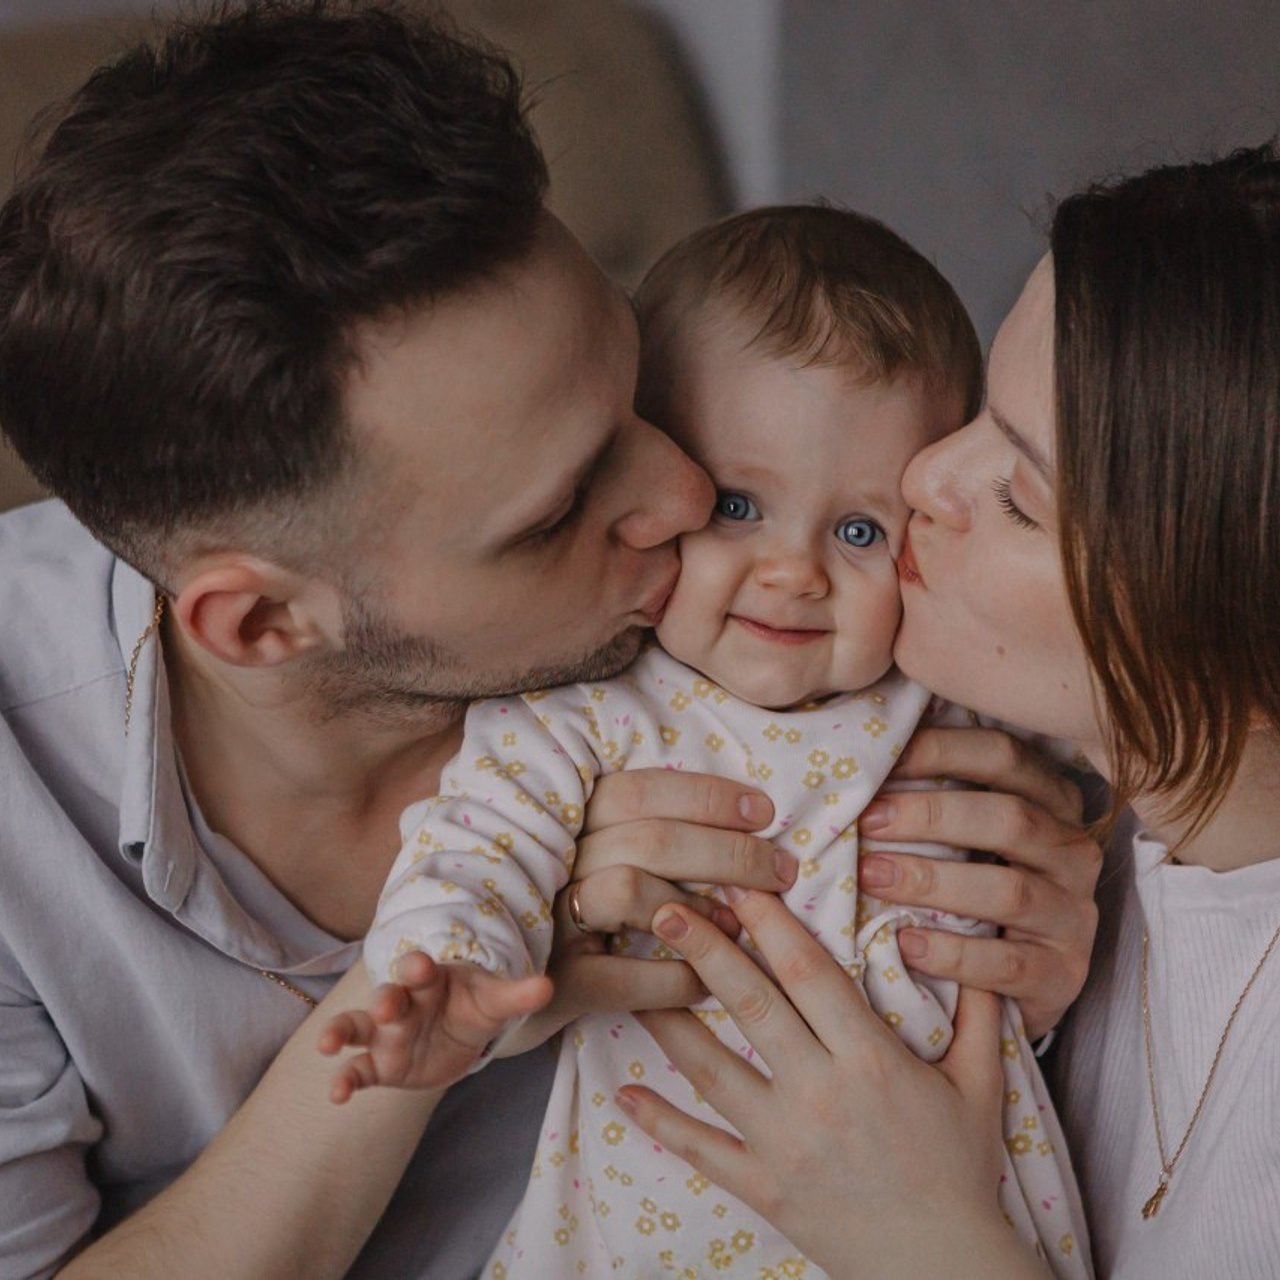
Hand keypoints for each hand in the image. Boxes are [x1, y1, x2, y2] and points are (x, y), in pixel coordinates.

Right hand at [318, 951, 550, 1101]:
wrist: (461, 1035)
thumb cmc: (473, 1006)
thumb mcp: (495, 1001)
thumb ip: (517, 995)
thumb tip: (547, 986)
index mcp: (429, 980)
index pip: (418, 968)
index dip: (419, 968)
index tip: (424, 969)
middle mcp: (402, 1003)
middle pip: (387, 996)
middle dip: (385, 999)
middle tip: (386, 1007)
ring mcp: (387, 1035)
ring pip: (357, 1028)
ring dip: (341, 1032)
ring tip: (328, 1043)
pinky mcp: (381, 1065)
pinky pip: (358, 1070)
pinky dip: (345, 1080)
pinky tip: (336, 1094)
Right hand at [496, 769, 793, 1055]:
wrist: (509, 1000)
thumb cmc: (579, 918)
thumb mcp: (601, 861)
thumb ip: (650, 835)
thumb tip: (743, 819)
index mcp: (570, 823)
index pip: (639, 790)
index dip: (706, 796)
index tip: (763, 810)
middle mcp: (554, 863)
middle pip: (651, 838)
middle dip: (728, 850)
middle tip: (780, 870)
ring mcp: (549, 921)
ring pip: (630, 889)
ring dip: (701, 907)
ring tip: (742, 925)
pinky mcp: (554, 986)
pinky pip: (622, 976)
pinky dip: (675, 978)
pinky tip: (707, 982)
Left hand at [618, 894, 1045, 1277]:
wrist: (944, 1268)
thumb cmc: (961, 1170)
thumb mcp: (981, 1085)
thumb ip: (980, 1012)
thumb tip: (977, 943)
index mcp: (870, 1060)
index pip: (810, 974)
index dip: (771, 923)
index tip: (739, 884)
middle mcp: (820, 1093)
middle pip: (752, 1007)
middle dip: (707, 951)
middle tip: (664, 906)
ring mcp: (784, 1142)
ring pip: (713, 1070)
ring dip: (669, 1022)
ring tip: (632, 979)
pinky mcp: (763, 1186)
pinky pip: (703, 1149)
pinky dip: (661, 1121)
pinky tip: (624, 1093)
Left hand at [856, 726, 1100, 1037]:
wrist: (1008, 984)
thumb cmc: (968, 885)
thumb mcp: (962, 832)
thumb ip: (931, 791)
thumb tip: (857, 752)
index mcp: (1051, 799)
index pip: (1003, 755)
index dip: (940, 750)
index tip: (878, 761)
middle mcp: (1073, 851)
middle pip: (1009, 818)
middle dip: (930, 815)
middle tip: (866, 821)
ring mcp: (1074, 915)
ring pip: (1010, 891)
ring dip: (932, 881)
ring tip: (871, 876)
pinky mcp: (1063, 974)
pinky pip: (1007, 963)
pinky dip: (952, 954)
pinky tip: (906, 943)